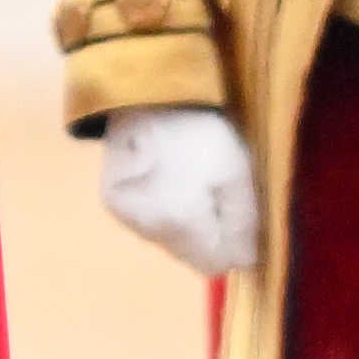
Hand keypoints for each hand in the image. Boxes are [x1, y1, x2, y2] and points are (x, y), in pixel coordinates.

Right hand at [101, 106, 259, 276]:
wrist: (146, 96)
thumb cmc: (199, 130)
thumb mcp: (237, 170)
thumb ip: (244, 222)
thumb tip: (245, 263)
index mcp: (181, 219)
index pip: (216, 263)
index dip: (235, 246)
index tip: (239, 216)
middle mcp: (148, 228)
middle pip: (192, 258)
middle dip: (211, 236)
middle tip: (215, 194)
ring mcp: (127, 218)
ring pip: (171, 244)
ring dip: (188, 227)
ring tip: (190, 184)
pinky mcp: (113, 205)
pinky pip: (149, 228)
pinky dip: (164, 214)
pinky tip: (168, 183)